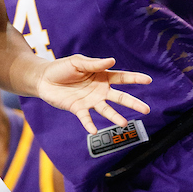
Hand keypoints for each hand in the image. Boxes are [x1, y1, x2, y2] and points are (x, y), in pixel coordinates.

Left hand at [36, 55, 150, 133]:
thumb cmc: (62, 68)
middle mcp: (99, 90)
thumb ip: (94, 63)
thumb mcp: (78, 62)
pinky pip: (86, 118)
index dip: (135, 78)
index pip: (122, 77)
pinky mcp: (78, 109)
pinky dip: (90, 124)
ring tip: (123, 123)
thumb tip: (112, 61)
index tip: (148, 80)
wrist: (43, 78)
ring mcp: (90, 101)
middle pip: (120, 97)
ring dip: (114, 117)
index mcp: (102, 76)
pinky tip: (94, 130)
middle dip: (133, 103)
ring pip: (106, 110)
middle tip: (147, 110)